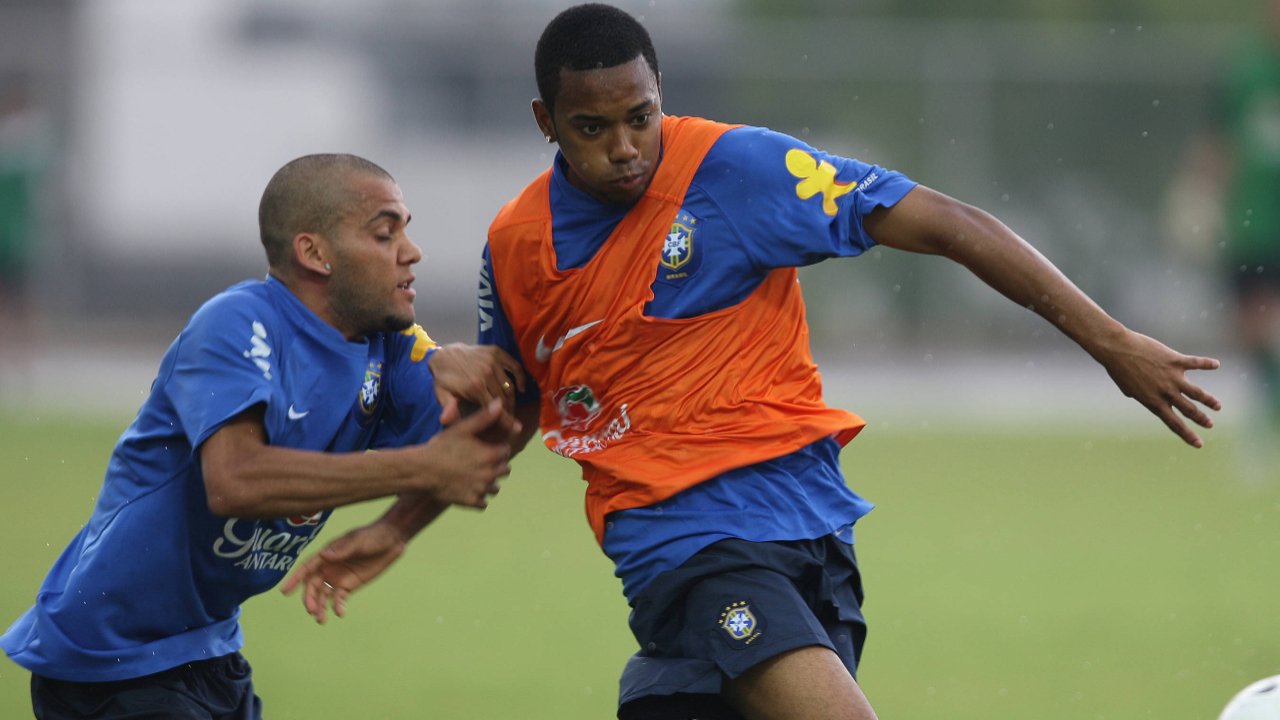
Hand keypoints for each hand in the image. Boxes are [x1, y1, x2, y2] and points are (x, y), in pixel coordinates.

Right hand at [281, 522, 405, 623]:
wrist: (392, 540)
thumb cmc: (372, 535)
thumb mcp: (358, 541)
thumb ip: (342, 550)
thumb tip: (323, 555)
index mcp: (327, 554)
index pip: (306, 568)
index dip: (294, 579)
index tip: (284, 591)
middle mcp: (329, 567)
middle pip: (312, 586)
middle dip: (309, 598)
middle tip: (311, 610)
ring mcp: (338, 577)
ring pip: (324, 595)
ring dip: (320, 607)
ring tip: (321, 620)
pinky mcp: (350, 586)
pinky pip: (339, 598)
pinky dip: (337, 606)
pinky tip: (340, 613)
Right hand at [417, 398, 521, 507]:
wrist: (422, 471)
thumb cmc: (441, 447)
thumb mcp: (462, 428)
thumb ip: (484, 417)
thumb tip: (500, 403)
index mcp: (491, 455)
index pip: (506, 452)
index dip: (497, 449)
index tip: (485, 448)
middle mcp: (490, 474)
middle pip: (504, 471)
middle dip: (495, 466)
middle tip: (479, 463)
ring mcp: (481, 490)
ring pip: (495, 488)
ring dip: (488, 483)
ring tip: (473, 477)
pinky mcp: (471, 502)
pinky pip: (483, 503)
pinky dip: (477, 498)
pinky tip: (467, 490)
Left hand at [429, 344, 524, 422]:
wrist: (444, 354)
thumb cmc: (444, 379)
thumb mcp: (442, 394)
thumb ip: (448, 407)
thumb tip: (445, 421)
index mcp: (474, 386)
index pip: (494, 408)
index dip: (506, 420)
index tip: (517, 428)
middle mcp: (486, 373)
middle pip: (504, 398)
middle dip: (508, 411)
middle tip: (508, 418)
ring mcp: (493, 362)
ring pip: (509, 385)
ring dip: (512, 398)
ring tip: (510, 406)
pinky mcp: (496, 352)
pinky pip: (514, 366)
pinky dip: (521, 377)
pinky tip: (521, 387)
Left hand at [1097, 330, 1221, 447]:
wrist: (1117, 349)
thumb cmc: (1118, 367)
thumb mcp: (1126, 387)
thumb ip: (1135, 394)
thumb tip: (1133, 395)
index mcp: (1153, 402)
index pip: (1174, 423)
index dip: (1187, 435)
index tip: (1199, 444)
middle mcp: (1165, 392)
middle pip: (1189, 410)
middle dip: (1201, 419)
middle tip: (1210, 424)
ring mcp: (1172, 377)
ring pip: (1197, 392)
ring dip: (1209, 400)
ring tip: (1218, 406)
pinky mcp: (1175, 360)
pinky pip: (1195, 363)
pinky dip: (1206, 364)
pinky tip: (1216, 364)